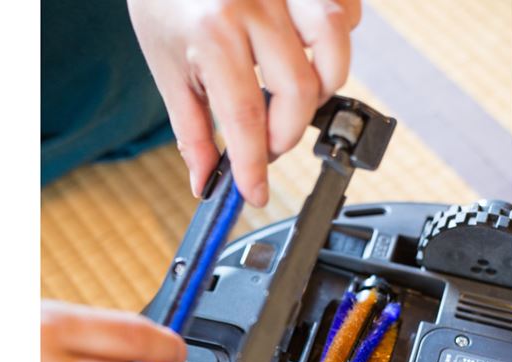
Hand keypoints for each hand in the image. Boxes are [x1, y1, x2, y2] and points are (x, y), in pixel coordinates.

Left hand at [127, 0, 360, 206]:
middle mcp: (254, 5)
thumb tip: (205, 181)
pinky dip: (337, 42)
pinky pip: (347, 11)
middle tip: (266, 142)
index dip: (254, 166)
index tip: (255, 192)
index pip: (246, 117)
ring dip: (323, 88)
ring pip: (335, 47)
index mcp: (213, 33)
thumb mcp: (167, 70)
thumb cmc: (164, 4)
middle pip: (298, 92)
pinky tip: (310, 54)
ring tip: (294, 98)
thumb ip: (191, 131)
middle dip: (286, 134)